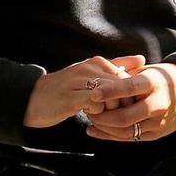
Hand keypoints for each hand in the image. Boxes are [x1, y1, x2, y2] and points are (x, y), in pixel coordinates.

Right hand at [22, 54, 146, 128]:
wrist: (32, 99)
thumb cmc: (66, 90)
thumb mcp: (90, 75)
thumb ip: (116, 66)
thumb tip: (142, 59)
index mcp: (96, 62)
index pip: (126, 76)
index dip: (128, 94)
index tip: (124, 105)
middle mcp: (89, 67)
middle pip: (120, 85)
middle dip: (122, 102)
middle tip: (114, 113)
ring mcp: (79, 81)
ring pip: (110, 94)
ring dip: (110, 109)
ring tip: (101, 115)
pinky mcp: (70, 97)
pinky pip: (95, 104)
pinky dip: (98, 113)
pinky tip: (91, 117)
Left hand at [85, 62, 175, 141]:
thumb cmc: (163, 77)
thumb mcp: (148, 70)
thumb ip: (126, 77)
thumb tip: (101, 80)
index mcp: (154, 83)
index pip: (129, 88)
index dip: (110, 91)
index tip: (93, 92)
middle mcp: (157, 104)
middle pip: (125, 117)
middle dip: (102, 116)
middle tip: (87, 109)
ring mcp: (158, 121)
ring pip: (125, 131)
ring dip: (105, 127)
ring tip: (91, 120)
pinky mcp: (156, 133)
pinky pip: (130, 138)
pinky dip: (111, 136)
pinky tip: (97, 131)